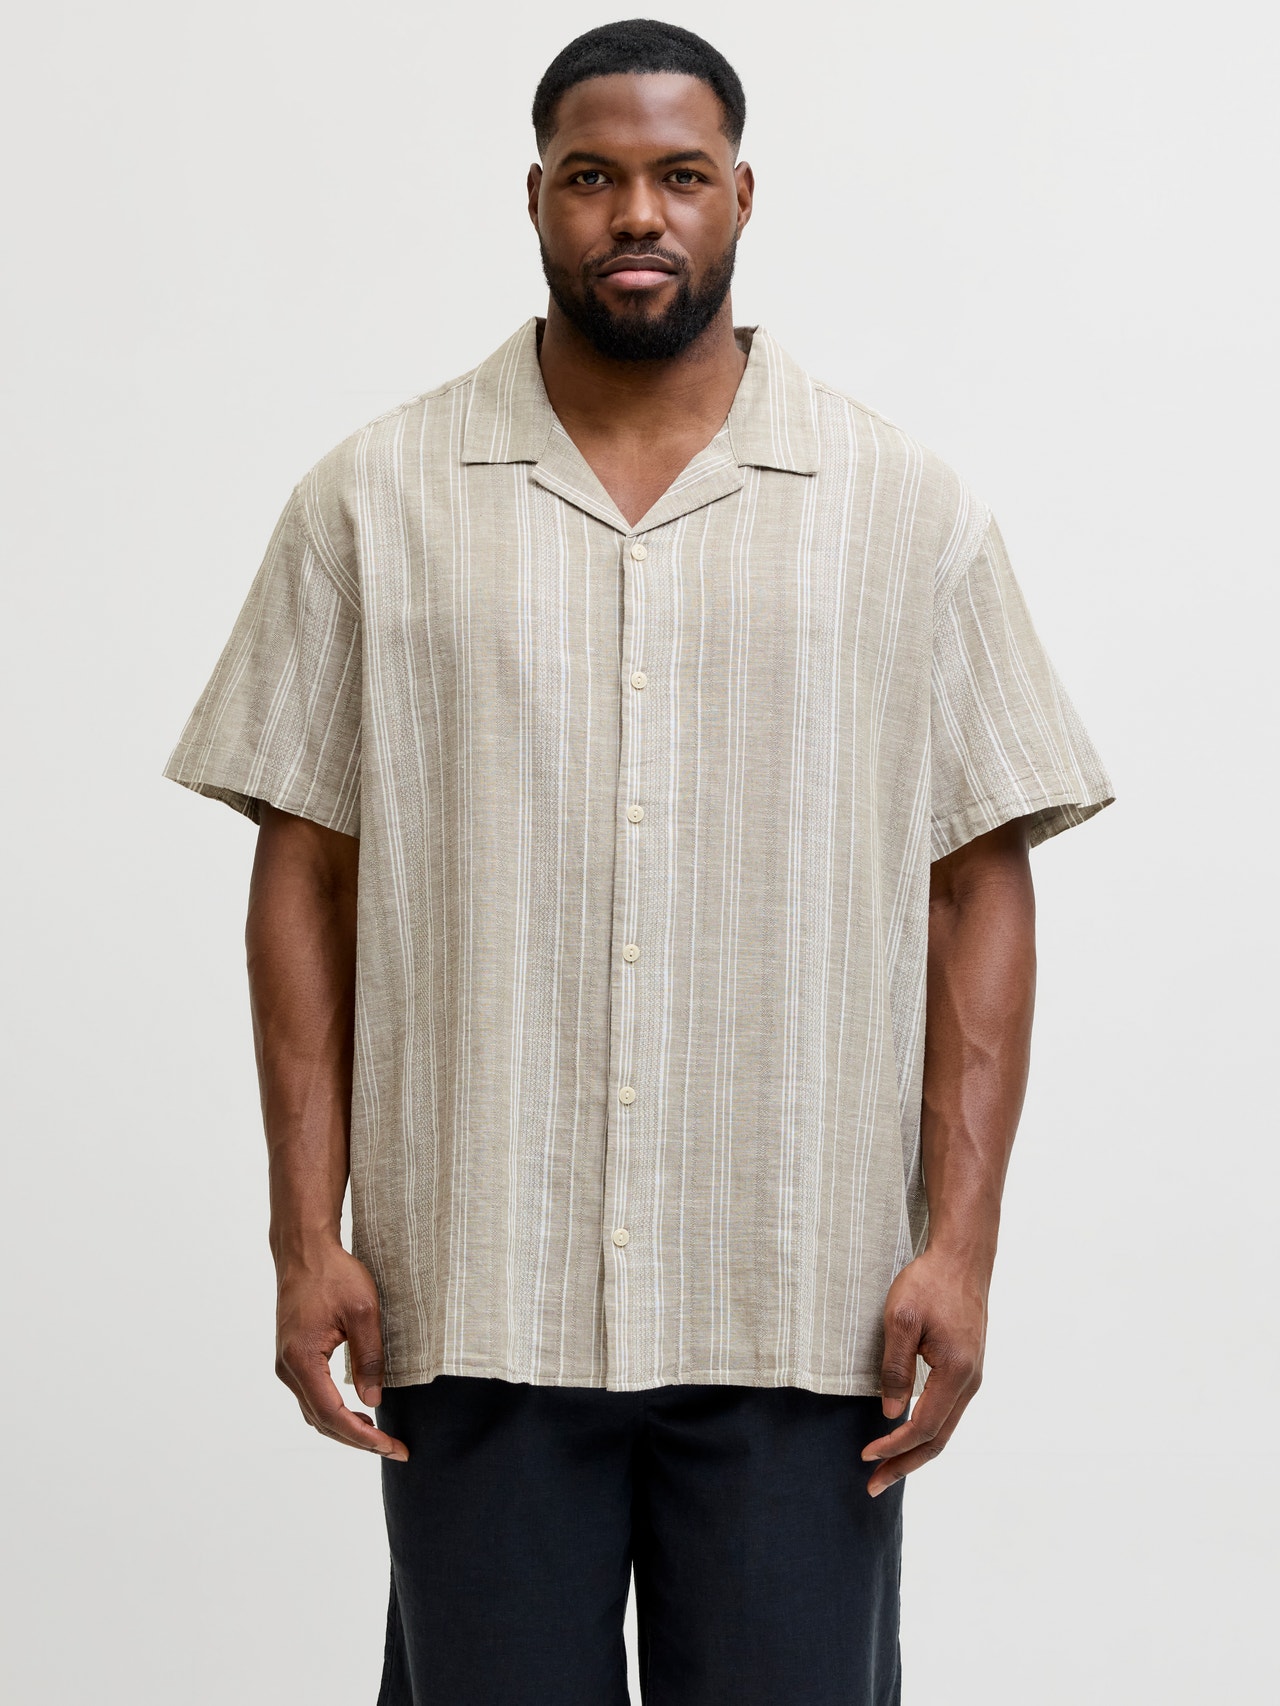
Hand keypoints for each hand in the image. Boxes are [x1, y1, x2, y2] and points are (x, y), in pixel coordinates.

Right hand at [274, 1242, 408, 1460]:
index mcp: (302, 1360)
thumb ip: (369, 1357)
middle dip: (358, 1440)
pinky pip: (312, 1397)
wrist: (304, 1250)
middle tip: (395, 1448)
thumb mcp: (363, 1311)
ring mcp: (286, 1364)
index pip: (333, 1414)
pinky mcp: (292, 1357)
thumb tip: (373, 1402)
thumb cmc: (334, 1274)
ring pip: (314, 1413)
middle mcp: (287, 1368)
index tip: (392, 1447)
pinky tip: (357, 1414)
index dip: (363, 1437)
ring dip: (345, 1429)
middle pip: (321, 1421)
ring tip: (380, 1438)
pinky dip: (334, 1413)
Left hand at [861, 1246, 986, 1496]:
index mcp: (956, 1372)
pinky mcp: (967, 1368)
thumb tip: (890, 1413)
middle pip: (939, 1440)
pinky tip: (906, 1435)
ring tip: (886, 1468)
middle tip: (873, 1486)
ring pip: (945, 1428)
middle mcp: (970, 1382)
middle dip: (905, 1465)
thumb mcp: (902, 1319)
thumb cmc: (929, 1283)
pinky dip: (926, 1432)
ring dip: (915, 1452)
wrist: (963, 1258)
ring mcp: (972, 1376)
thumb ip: (896, 1368)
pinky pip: (947, 1411)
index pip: (924, 1426)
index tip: (865, 1455)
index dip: (895, 1446)